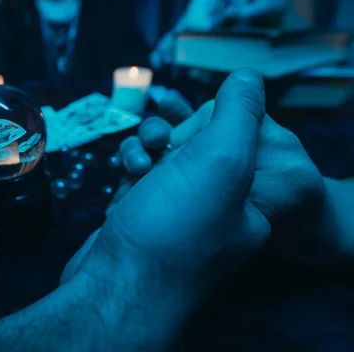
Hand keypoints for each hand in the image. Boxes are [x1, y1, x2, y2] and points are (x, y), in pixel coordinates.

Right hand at [61, 69, 270, 347]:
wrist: (116, 287)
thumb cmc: (173, 229)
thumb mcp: (222, 162)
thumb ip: (239, 113)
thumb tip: (247, 77)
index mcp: (247, 202)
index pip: (237, 141)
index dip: (212, 128)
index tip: (193, 137)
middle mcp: (214, 211)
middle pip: (196, 147)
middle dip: (172, 137)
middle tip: (160, 144)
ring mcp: (174, 216)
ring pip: (163, 159)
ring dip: (146, 150)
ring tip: (138, 165)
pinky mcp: (141, 218)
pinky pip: (140, 179)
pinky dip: (131, 170)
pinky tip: (125, 178)